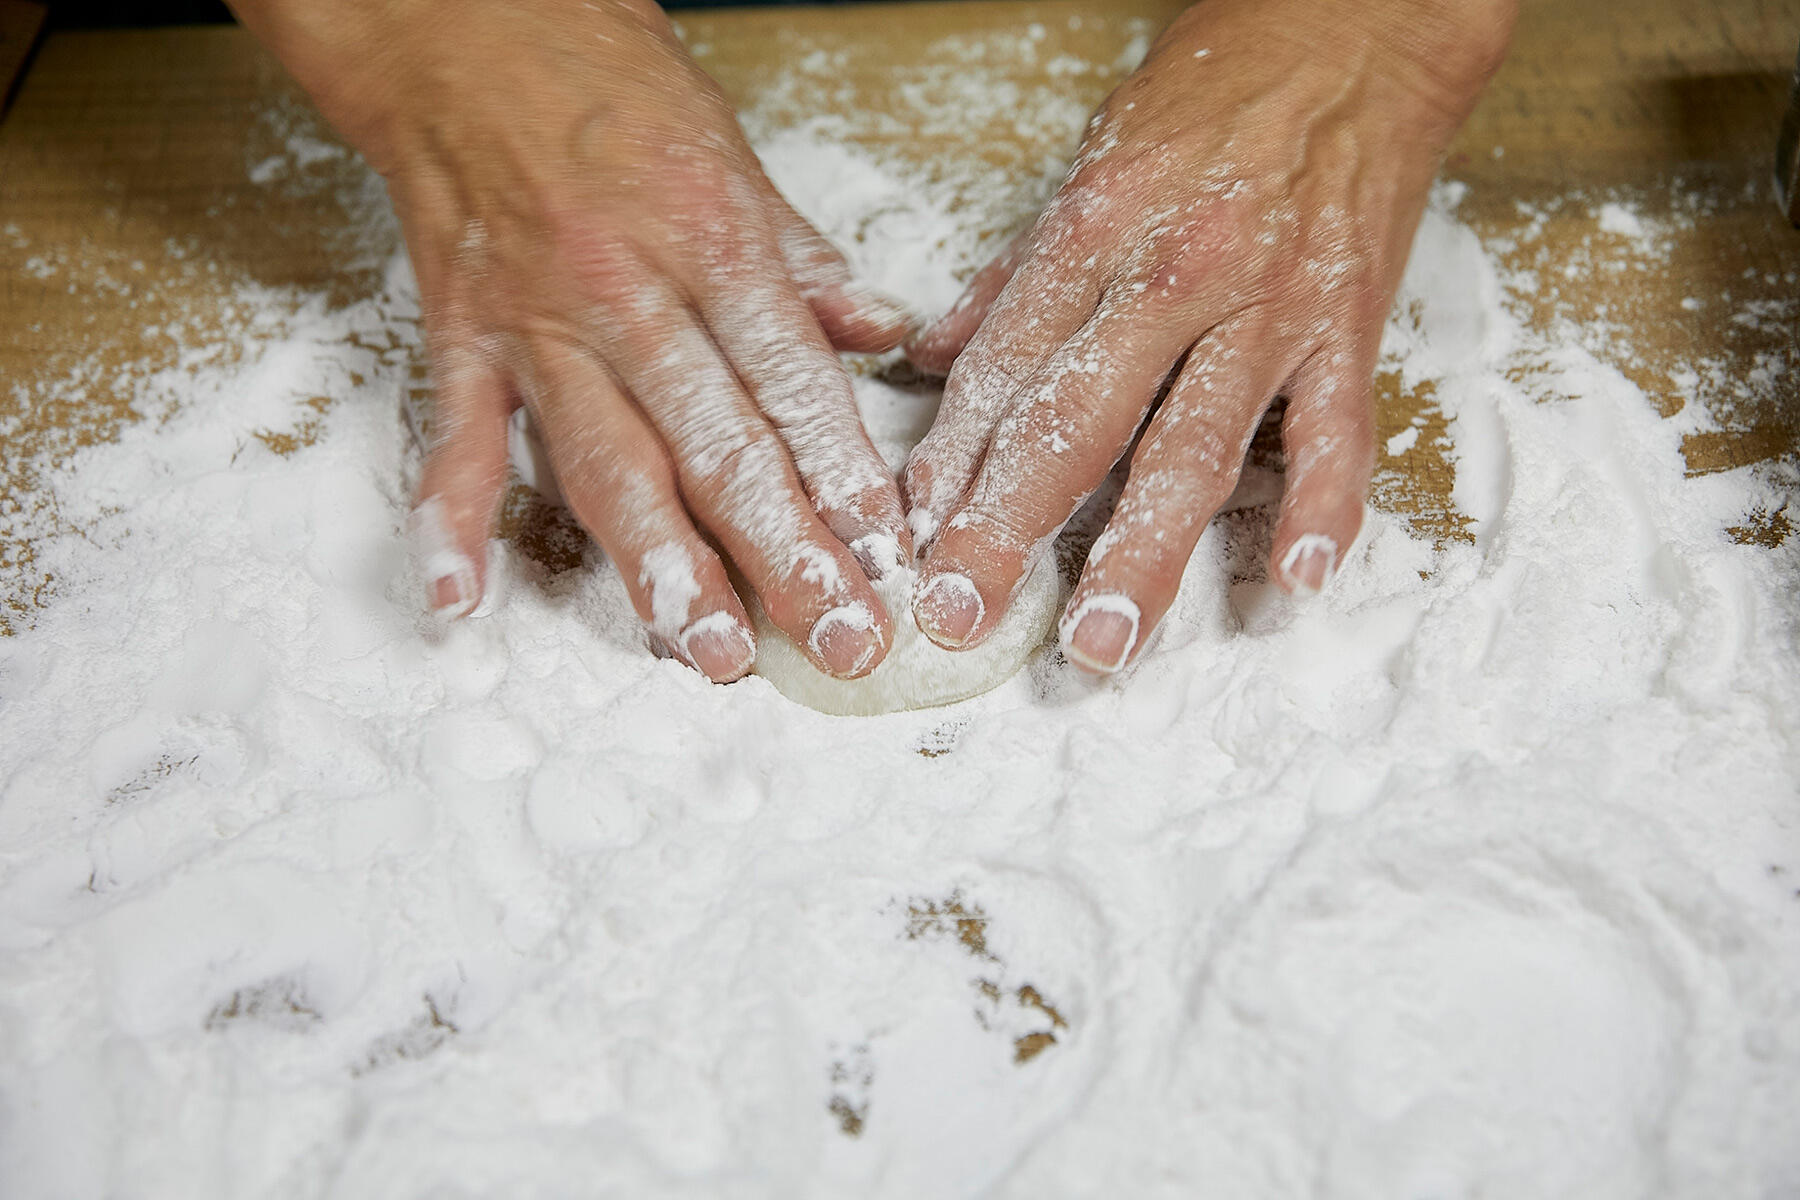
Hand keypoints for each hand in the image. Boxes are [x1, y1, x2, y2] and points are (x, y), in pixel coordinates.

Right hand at [232, 0, 916, 680]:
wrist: (460, 21)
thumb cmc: (603, 78)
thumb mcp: (732, 153)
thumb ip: (802, 261)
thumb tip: (881, 333)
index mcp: (713, 242)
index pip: (795, 388)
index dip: (845, 483)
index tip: (887, 563)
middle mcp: (630, 293)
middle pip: (719, 446)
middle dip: (785, 555)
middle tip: (838, 642)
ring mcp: (539, 322)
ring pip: (607, 463)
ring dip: (660, 568)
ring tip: (710, 653)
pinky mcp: (460, 333)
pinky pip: (457, 437)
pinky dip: (452, 519)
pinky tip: (462, 598)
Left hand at [903, 0, 1514, 672]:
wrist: (1354, 29)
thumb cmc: (1213, 96)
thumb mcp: (1090, 162)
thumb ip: (1014, 275)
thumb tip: (936, 357)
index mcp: (1093, 232)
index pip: (1003, 369)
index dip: (950, 461)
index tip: (913, 537)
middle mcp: (1172, 275)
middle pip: (1076, 420)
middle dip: (1010, 525)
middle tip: (962, 611)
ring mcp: (1267, 307)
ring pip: (1192, 445)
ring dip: (1144, 552)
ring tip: (1101, 638)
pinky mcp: (1349, 326)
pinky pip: (1336, 431)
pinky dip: (1323, 507)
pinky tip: (1295, 579)